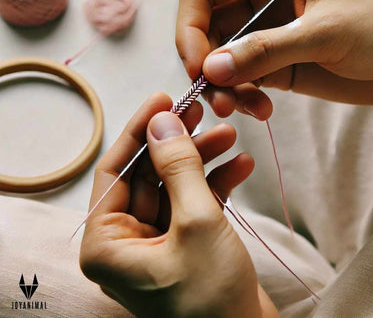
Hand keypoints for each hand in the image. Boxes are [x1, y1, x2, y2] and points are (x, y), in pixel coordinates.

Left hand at [80, 93, 277, 316]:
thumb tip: (163, 121)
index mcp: (107, 245)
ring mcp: (158, 245)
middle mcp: (126, 244)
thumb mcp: (197, 222)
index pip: (115, 172)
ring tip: (231, 137)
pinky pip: (194, 205)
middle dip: (179, 144)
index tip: (164, 99)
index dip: (140, 131)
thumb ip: (179, 167)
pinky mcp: (186, 246)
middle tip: (202, 113)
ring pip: (175, 187)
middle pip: (149, 176)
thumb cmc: (213, 299)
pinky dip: (216, 185)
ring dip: (203, 161)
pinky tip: (241, 166)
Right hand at [177, 0, 372, 121]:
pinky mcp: (279, 68)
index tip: (199, 65)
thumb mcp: (326, 31)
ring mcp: (269, 38)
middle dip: (206, 65)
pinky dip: (243, 99)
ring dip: (223, 88)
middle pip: (206, 30)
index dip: (189, 26)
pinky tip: (261, 112)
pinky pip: (244, 83)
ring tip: (244, 109)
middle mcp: (261, 3)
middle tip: (220, 97)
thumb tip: (212, 69)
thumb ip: (267, 49)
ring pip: (221, 62)